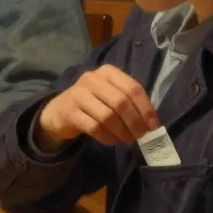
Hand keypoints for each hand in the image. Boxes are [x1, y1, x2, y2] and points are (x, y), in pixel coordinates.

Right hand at [36, 64, 157, 150]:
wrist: (60, 112)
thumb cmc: (92, 103)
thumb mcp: (111, 96)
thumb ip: (130, 103)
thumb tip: (152, 122)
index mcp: (107, 72)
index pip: (132, 88)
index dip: (145, 108)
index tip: (153, 126)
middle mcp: (92, 79)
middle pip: (121, 102)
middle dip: (135, 122)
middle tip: (141, 136)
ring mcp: (78, 94)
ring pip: (108, 116)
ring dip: (122, 132)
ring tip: (127, 139)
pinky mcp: (70, 112)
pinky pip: (95, 127)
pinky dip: (107, 137)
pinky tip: (112, 140)